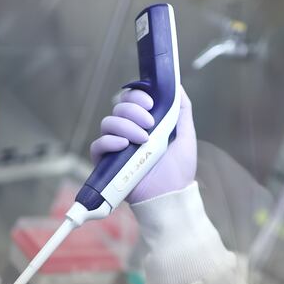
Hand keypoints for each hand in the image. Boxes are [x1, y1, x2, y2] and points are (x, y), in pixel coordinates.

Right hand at [90, 87, 195, 203]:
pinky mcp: (106, 164)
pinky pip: (97, 145)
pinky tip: (124, 144)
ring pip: (108, 123)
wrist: (172, 196)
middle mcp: (127, 132)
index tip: (151, 103)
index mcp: (143, 124)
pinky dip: (109, 141)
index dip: (137, 95)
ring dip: (125, 125)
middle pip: (118, 107)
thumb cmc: (179, 170)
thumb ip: (182, 110)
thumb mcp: (185, 136)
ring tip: (143, 139)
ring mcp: (116, 147)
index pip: (131, 99)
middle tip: (150, 123)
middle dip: (133, 110)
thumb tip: (176, 87)